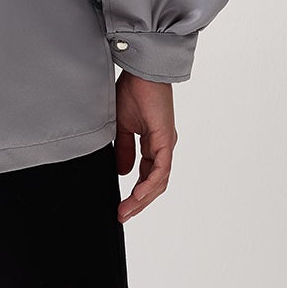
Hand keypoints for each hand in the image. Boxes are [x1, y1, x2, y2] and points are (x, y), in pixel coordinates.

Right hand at [113, 71, 177, 222]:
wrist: (140, 72)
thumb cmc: (132, 91)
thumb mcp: (122, 127)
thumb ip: (123, 150)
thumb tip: (122, 173)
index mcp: (153, 143)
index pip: (146, 175)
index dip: (135, 193)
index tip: (121, 207)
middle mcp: (162, 147)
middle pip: (155, 184)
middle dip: (139, 203)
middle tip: (122, 215)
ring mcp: (166, 144)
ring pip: (159, 181)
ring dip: (143, 198)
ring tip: (127, 210)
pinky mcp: (166, 140)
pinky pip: (161, 169)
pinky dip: (149, 184)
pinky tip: (138, 194)